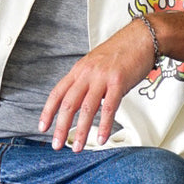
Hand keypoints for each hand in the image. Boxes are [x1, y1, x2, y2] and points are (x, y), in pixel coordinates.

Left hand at [38, 17, 156, 151]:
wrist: (141, 37)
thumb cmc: (121, 52)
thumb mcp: (96, 64)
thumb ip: (87, 82)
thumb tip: (82, 102)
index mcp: (79, 70)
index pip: (57, 93)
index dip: (48, 111)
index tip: (42, 127)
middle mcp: (87, 74)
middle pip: (68, 104)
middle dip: (61, 127)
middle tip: (57, 144)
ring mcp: (102, 77)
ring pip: (87, 109)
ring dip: (81, 131)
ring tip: (78, 147)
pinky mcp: (118, 82)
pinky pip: (109, 108)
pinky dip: (105, 126)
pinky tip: (102, 138)